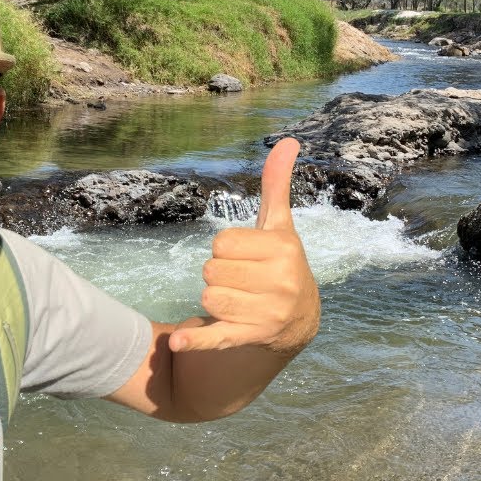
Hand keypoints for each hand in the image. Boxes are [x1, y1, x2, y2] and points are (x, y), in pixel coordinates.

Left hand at [169, 138, 320, 355]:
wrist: (301, 320)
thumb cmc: (282, 264)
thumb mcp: (280, 226)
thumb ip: (277, 185)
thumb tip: (287, 141)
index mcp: (282, 249)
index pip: (222, 242)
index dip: (226, 248)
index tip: (244, 256)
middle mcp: (279, 281)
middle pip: (211, 270)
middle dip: (219, 274)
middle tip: (241, 279)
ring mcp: (267, 312)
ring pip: (208, 298)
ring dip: (213, 300)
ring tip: (237, 300)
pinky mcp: (252, 337)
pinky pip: (217, 336)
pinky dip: (197, 339)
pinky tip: (178, 340)